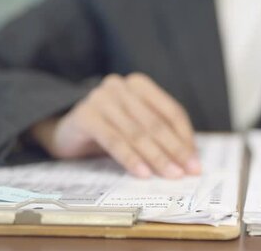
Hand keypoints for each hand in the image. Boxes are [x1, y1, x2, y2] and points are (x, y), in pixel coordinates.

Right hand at [31, 73, 200, 178]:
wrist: (64, 131)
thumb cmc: (109, 130)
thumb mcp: (137, 127)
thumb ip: (161, 135)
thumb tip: (191, 158)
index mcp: (139, 85)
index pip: (171, 111)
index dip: (185, 138)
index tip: (195, 161)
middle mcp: (121, 86)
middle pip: (156, 122)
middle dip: (175, 150)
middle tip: (188, 172)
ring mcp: (101, 98)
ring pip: (137, 132)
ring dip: (157, 157)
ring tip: (171, 175)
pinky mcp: (85, 115)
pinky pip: (114, 140)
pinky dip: (130, 159)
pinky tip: (142, 174)